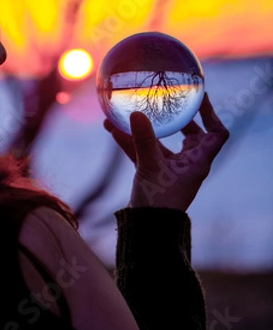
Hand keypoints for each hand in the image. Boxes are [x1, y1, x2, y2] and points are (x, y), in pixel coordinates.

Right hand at [103, 93, 229, 211]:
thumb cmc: (157, 202)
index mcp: (198, 161)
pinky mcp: (154, 175)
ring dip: (144, 130)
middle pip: (191, 134)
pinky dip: (131, 142)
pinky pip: (144, 152)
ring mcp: (171, 169)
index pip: (216, 134)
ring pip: (161, 143)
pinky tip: (112, 129)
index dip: (212, 114)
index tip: (200, 98)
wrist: (146, 231)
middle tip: (167, 101)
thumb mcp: (150, 167)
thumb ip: (143, 140)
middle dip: (177, 118)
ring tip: (126, 113)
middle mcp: (188, 164)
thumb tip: (135, 114)